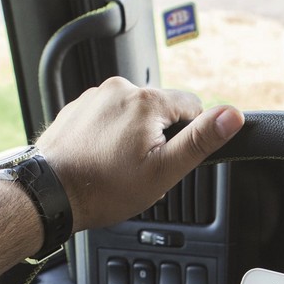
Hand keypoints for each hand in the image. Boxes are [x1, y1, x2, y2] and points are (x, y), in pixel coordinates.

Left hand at [34, 77, 242, 230]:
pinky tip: (100, 159)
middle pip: (160, 111)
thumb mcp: (164, 170)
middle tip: (139, 169)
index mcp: (146, 100)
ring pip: (133, 115)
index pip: (191, 106)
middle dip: (158, 138)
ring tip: (116, 166)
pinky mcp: (77, 109)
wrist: (51, 195)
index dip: (186, 137)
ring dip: (132, 137)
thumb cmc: (105, 188)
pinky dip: (109, 136)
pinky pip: (107, 118)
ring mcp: (94, 97)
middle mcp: (119, 89)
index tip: (166, 159)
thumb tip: (232, 115)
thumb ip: (201, 140)